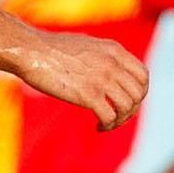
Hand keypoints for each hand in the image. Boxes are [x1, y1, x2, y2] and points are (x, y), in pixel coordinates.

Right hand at [14, 31, 147, 129]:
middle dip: (131, 109)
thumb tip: (109, 71)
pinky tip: (98, 126)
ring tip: (106, 123)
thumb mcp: (86, 45)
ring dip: (120, 120)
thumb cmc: (51, 49)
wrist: (30, 50)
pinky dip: (108, 125)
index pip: (143, 76)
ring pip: (127, 107)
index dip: (139, 93)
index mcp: (114, 50)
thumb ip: (103, 57)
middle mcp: (112, 63)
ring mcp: (101, 78)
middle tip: (116, 116)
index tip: (126, 102)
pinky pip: (110, 116)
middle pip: (139, 94)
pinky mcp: (88, 94)